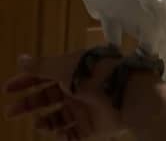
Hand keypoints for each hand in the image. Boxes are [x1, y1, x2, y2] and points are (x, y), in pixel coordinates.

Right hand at [2, 52, 125, 139]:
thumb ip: (41, 66)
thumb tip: (20, 58)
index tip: (7, 89)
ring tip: (38, 123)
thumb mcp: (64, 67)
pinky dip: (62, 134)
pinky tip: (54, 133)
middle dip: (29, 103)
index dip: (25, 80)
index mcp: (71, 69)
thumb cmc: (93, 75)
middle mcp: (76, 87)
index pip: (44, 74)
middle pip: (48, 96)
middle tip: (10, 111)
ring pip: (57, 116)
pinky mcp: (91, 125)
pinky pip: (72, 133)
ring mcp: (83, 107)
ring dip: (45, 120)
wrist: (126, 94)